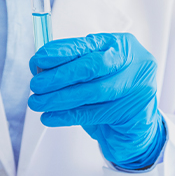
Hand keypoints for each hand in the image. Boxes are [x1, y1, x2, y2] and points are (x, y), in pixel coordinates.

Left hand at [28, 33, 165, 169]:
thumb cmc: (111, 96)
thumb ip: (73, 65)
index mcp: (122, 45)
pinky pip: (94, 114)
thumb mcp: (94, 74)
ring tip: (38, 102)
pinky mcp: (135, 112)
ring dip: (59, 98)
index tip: (38, 59)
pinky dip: (68, 115)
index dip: (61, 52)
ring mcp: (138, 87)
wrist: (135, 130)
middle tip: (36, 85)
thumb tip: (39, 65)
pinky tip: (50, 117)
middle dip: (59, 76)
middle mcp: (134, 62)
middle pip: (92, 66)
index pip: (87, 45)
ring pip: (92, 91)